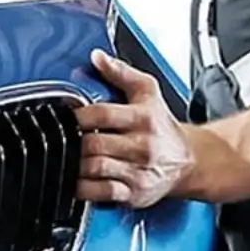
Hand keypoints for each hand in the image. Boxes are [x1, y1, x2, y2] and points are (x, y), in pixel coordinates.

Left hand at [74, 49, 196, 207]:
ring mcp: (138, 172)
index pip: (102, 114)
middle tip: (59, 136)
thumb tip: (96, 57)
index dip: (77, 115)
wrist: (189, 160)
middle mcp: (142, 147)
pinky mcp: (135, 193)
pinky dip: (82, 187)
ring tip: (64, 155)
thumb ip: (120, 72)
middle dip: (72, 140)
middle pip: (95, 143)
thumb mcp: (147, 91)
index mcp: (142, 118)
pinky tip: (73, 178)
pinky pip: (102, 192)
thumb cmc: (162, 125)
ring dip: (73, 163)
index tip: (63, 114)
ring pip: (95, 168)